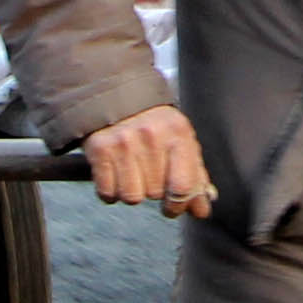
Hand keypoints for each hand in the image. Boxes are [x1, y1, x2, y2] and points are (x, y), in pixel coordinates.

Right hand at [81, 105, 212, 216]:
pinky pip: (108, 193)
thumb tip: (202, 208)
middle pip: (156, 193)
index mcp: (178, 133)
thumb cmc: (153, 124)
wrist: (115, 94)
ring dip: (132, 192)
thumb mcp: (180, 139)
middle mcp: (151, 136)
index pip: (183, 186)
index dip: (179, 205)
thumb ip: (194, 174)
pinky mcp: (99, 149)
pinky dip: (111, 192)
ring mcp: (123, 142)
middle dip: (154, 191)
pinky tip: (115, 175)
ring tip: (132, 173)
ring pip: (132, 197)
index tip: (173, 207)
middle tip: (148, 173)